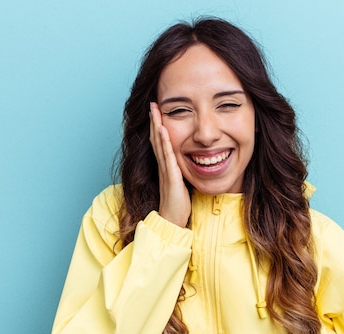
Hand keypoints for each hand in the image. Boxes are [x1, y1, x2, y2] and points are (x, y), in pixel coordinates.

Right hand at [149, 102, 190, 226]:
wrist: (173, 220)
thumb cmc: (179, 204)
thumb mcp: (182, 183)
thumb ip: (183, 171)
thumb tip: (191, 161)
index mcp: (167, 166)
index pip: (161, 142)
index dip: (158, 126)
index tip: (158, 111)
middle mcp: (163, 165)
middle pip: (157, 138)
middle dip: (154, 121)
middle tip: (152, 103)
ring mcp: (166, 170)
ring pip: (159, 144)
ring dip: (156, 126)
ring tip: (154, 110)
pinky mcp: (170, 176)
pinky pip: (167, 156)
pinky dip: (164, 142)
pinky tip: (163, 130)